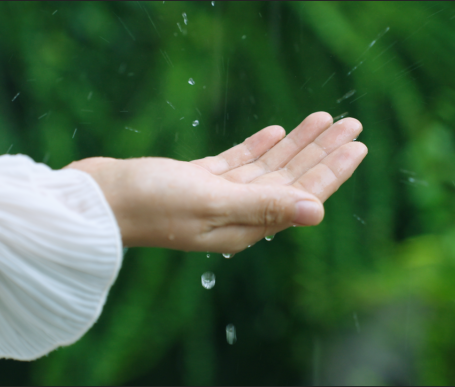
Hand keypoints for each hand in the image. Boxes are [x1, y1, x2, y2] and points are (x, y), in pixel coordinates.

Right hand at [65, 112, 366, 253]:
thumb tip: (319, 213)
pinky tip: (275, 131)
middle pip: (291, 179)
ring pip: (268, 168)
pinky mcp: (199, 182)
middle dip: (321, 150)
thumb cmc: (149, 204)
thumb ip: (265, 207)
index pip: (301, 195)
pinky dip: (259, 146)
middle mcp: (237, 214)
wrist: (98, 200)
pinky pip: (239, 163)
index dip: (331, 170)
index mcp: (246, 225)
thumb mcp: (212, 203)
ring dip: (295, 144)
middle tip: (350, 123)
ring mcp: (217, 197)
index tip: (356, 144)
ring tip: (321, 119)